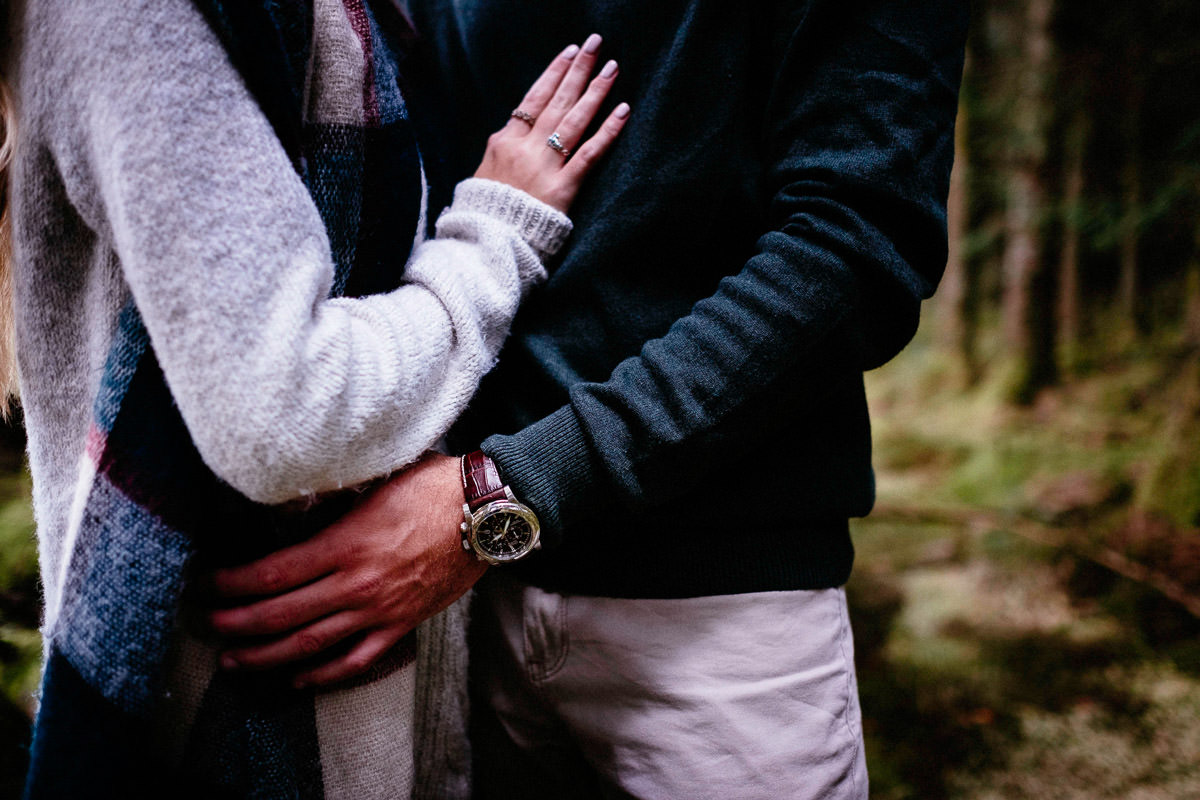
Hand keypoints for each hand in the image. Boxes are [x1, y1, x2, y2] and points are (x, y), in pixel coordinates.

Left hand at [209, 453, 483, 687]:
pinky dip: (326, 673)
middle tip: (208, 626)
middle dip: (238, 623)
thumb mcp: (376, 482)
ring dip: (268, 656)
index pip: (273, 573)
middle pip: (283, 614)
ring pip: (313, 644)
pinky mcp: (403, 622)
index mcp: (346, 543)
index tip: (208, 584)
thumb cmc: (433, 486)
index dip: (233, 584)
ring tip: (236, 660)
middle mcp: (357, 582)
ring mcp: (381, 608)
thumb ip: (335, 503)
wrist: (486, 512)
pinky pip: (359, 658)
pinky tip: (300, 677)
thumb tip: (295, 508)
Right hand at [474, 33, 629, 211]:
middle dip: (578, 70)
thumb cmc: (486, 211)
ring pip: (574, 121)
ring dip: (595, 92)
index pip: (533, 98)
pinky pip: (589, 154)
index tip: (569, 52)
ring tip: (612, 69)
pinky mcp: (563, 189)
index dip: (553, 73)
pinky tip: (623, 111)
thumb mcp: (486, 171)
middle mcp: (525, 148)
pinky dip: (608, 131)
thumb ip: (505, 148)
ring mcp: (545, 167)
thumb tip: (519, 127)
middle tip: (596, 45)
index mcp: (504, 141)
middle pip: (556, 101)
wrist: (486, 242)